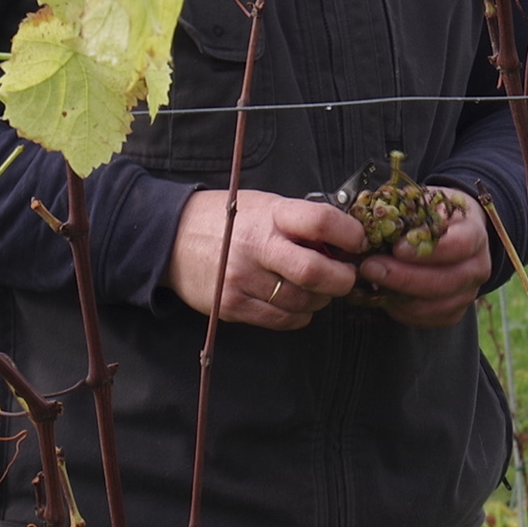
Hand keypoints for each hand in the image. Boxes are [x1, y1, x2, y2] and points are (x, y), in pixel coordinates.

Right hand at [167, 189, 363, 330]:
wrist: (170, 239)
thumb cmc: (228, 220)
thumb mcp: (265, 206)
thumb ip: (300, 222)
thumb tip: (345, 242)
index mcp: (270, 215)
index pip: (321, 221)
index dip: (350, 234)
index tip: (357, 242)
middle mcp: (257, 247)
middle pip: (316, 272)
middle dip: (342, 279)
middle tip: (345, 276)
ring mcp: (243, 280)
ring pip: (303, 302)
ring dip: (320, 299)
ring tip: (314, 287)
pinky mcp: (234, 306)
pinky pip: (283, 320)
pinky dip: (299, 315)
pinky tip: (293, 301)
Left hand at [355, 188, 491, 327]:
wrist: (456, 233)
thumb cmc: (435, 215)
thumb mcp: (427, 201)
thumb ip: (409, 210)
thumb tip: (377, 218)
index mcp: (475, 233)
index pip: (459, 245)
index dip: (428, 250)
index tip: (397, 248)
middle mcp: (477, 267)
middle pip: (446, 281)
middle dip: (404, 277)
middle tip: (371, 268)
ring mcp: (468, 293)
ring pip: (435, 305)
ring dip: (399, 297)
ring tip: (371, 283)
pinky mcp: (455, 312)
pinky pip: (427, 319)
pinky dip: (402, 311)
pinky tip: (384, 296)